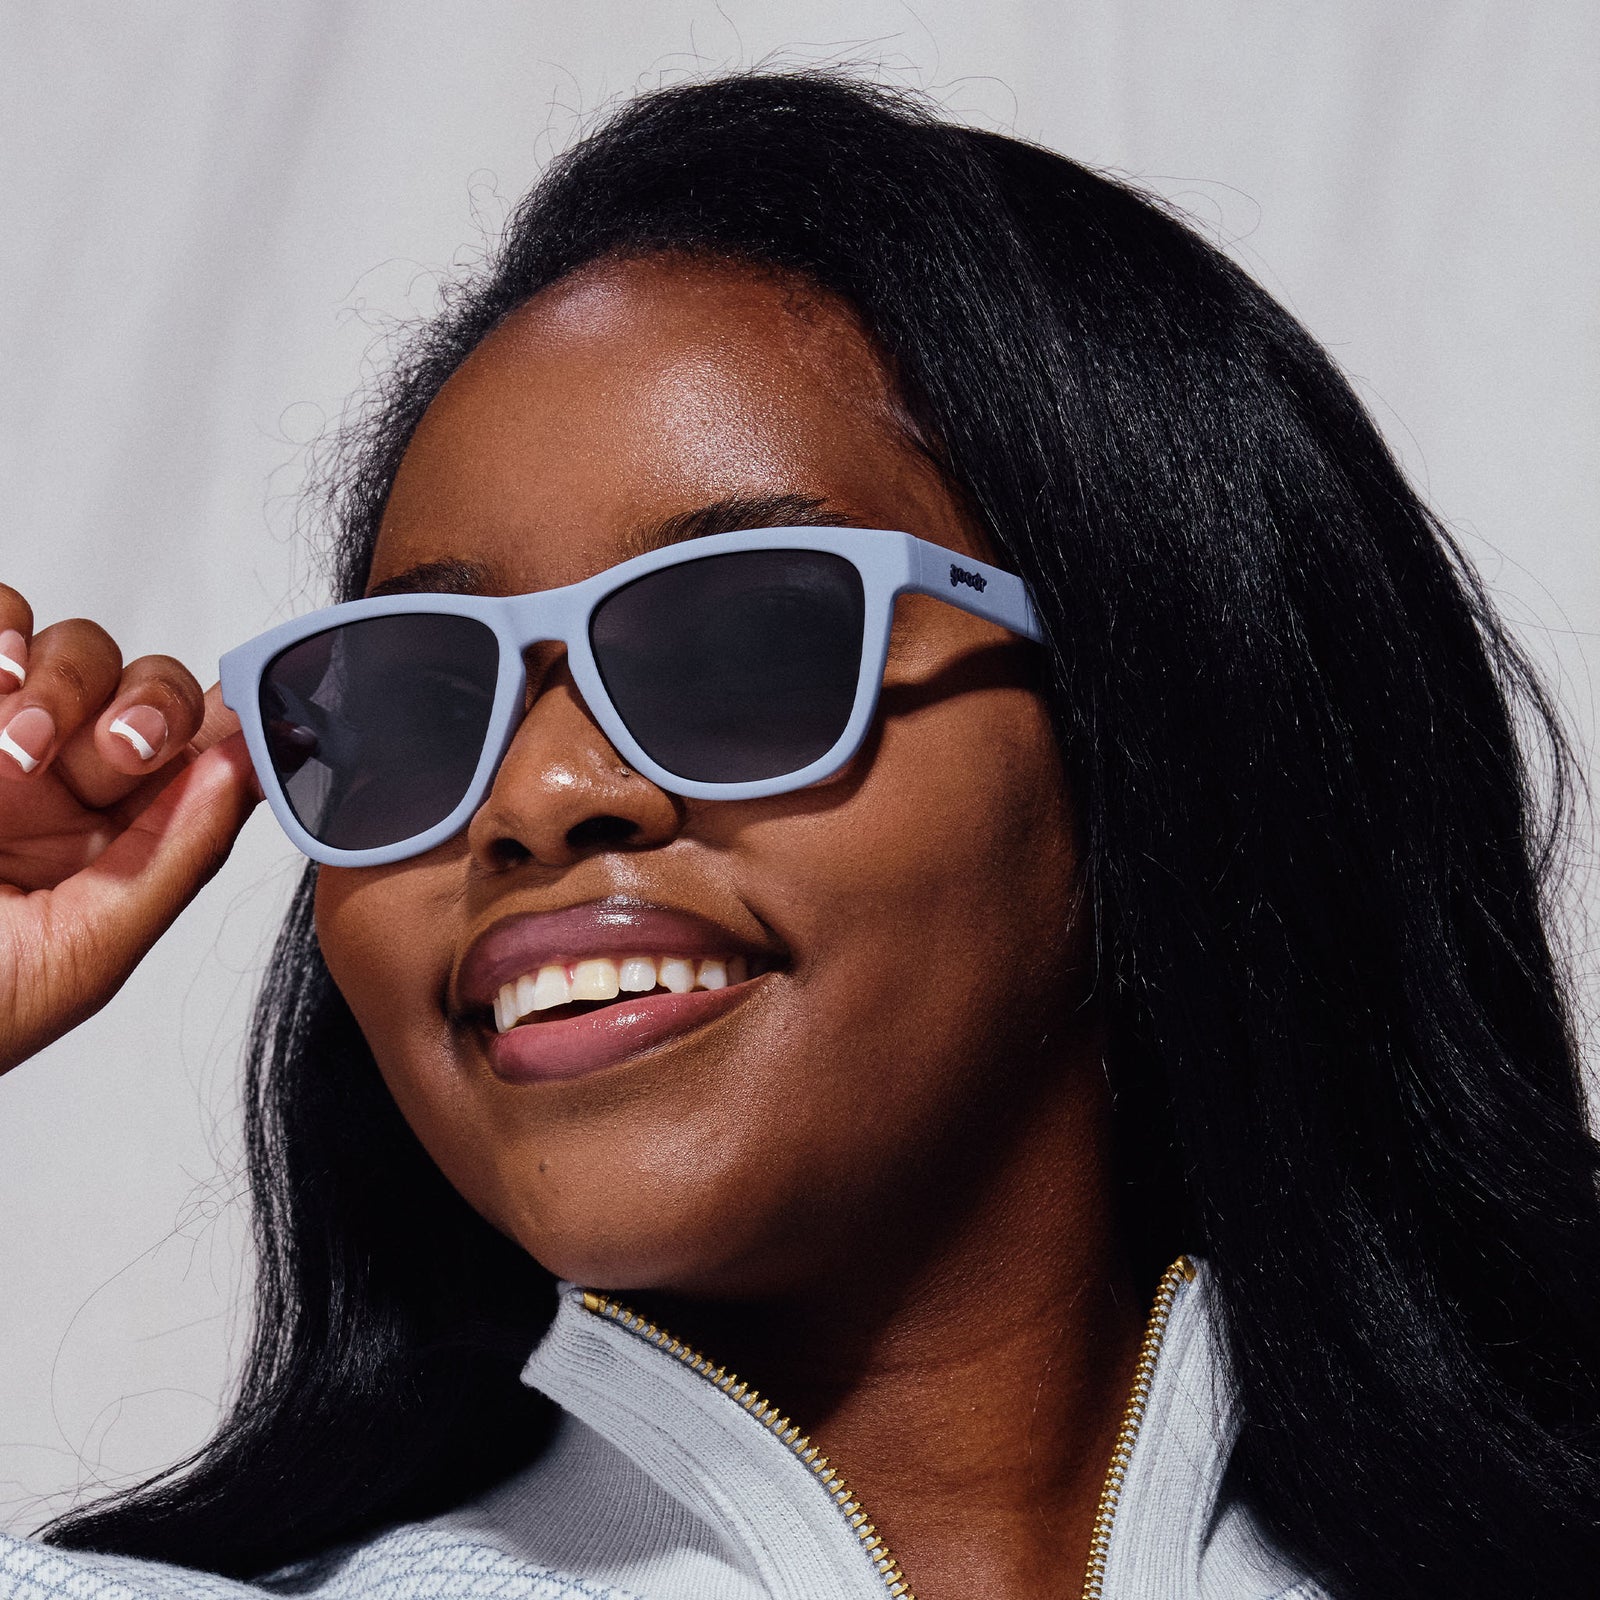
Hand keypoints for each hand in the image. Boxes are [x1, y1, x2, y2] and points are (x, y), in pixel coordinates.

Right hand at [0, 584, 260, 1075]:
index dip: (229, 728)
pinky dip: (1, 633)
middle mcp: (64, 784)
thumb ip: (176, 858)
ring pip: (72, 649)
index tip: (244, 719)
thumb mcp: (83, 954)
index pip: (200, 757)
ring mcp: (0, 737)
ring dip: (61, 686)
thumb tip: (253, 767)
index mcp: (118, 844)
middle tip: (121, 750)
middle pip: (149, 688)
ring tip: (14, 752)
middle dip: (151, 705)